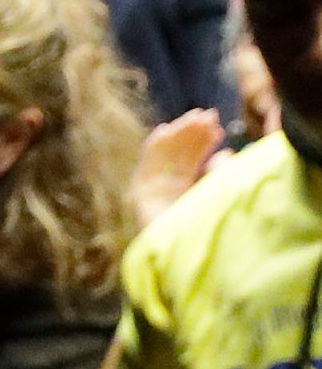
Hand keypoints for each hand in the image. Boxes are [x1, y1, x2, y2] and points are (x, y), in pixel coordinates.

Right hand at [135, 108, 227, 231]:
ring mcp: (153, 191)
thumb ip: (217, 175)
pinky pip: (146, 165)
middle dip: (193, 135)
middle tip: (209, 116)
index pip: (193, 162)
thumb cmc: (206, 229)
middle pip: (180, 156)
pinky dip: (154, 146)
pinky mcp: (141, 192)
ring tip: (196, 117)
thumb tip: (227, 153)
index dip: (204, 144)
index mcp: (184, 193)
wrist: (186, 252)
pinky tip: (165, 130)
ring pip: (165, 155)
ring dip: (179, 134)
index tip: (218, 129)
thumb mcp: (216, 196)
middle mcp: (168, 191)